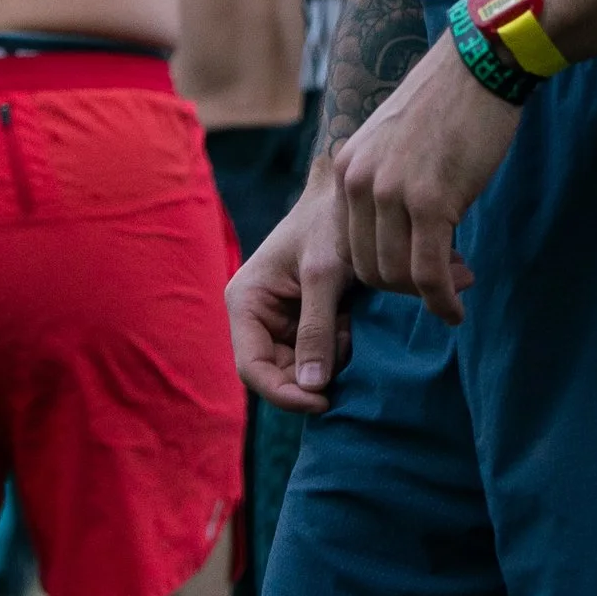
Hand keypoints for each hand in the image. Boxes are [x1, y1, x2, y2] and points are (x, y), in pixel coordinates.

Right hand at [229, 162, 358, 412]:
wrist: (349, 195)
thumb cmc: (329, 223)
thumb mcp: (323, 274)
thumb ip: (317, 329)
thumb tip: (312, 386)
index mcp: (246, 301)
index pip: (253, 368)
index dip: (284, 393)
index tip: (323, 400)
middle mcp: (257, 314)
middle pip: (277, 372)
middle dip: (312, 373)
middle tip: (346, 349)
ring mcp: (281, 318)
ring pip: (301, 366)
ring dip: (328, 359)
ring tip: (348, 325)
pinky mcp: (305, 318)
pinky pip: (318, 351)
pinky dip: (338, 347)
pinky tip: (351, 322)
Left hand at [329, 33, 524, 324]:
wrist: (480, 64)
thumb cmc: (450, 105)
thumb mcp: (397, 145)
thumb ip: (389, 187)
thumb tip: (405, 239)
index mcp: (346, 168)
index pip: (350, 246)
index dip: (384, 271)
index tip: (416, 275)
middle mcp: (358, 181)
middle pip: (368, 269)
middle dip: (405, 288)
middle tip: (442, 284)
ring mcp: (391, 191)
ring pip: (397, 275)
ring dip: (426, 295)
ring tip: (456, 287)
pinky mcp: (429, 200)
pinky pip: (428, 271)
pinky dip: (442, 299)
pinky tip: (456, 308)